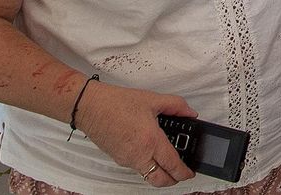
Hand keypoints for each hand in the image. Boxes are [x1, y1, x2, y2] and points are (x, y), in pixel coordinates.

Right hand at [75, 80, 196, 187]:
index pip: (172, 165)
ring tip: (168, 161)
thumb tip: (190, 113)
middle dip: (173, 180)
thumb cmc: (116, 103)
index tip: (190, 172)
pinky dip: (147, 165)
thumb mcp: (153, 99)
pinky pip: (137, 168)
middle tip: (181, 172)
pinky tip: (151, 152)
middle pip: (160, 180)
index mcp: (150, 140)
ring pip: (148, 176)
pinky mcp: (118, 159)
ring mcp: (127, 160)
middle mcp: (138, 155)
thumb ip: (176, 106)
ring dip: (160, 173)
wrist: (90, 107)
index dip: (184, 172)